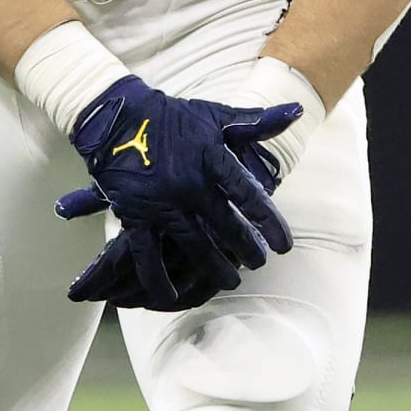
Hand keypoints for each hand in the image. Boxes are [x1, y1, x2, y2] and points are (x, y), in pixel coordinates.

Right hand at [54, 77, 301, 310]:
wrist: (115, 117)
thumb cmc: (172, 118)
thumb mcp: (214, 115)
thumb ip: (254, 122)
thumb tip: (295, 112)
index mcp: (210, 156)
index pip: (246, 193)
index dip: (268, 221)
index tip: (285, 246)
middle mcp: (187, 182)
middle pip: (224, 225)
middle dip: (245, 248)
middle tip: (259, 262)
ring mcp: (159, 202)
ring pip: (193, 244)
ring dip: (214, 267)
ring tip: (232, 281)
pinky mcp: (134, 215)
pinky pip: (146, 254)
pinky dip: (157, 279)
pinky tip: (170, 298)